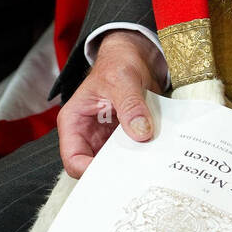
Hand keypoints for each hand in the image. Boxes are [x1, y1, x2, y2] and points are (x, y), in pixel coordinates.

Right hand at [57, 30, 165, 177]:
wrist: (136, 54)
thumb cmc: (118, 62)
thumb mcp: (122, 80)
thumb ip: (130, 106)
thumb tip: (141, 133)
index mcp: (74, 122)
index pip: (73, 159)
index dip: (89, 170)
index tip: (114, 173)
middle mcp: (88, 133)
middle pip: (95, 166)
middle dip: (114, 172)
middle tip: (137, 176)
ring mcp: (108, 136)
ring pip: (117, 162)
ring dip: (133, 164)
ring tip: (150, 167)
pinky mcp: (127, 135)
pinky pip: (134, 151)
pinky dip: (144, 154)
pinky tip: (158, 156)